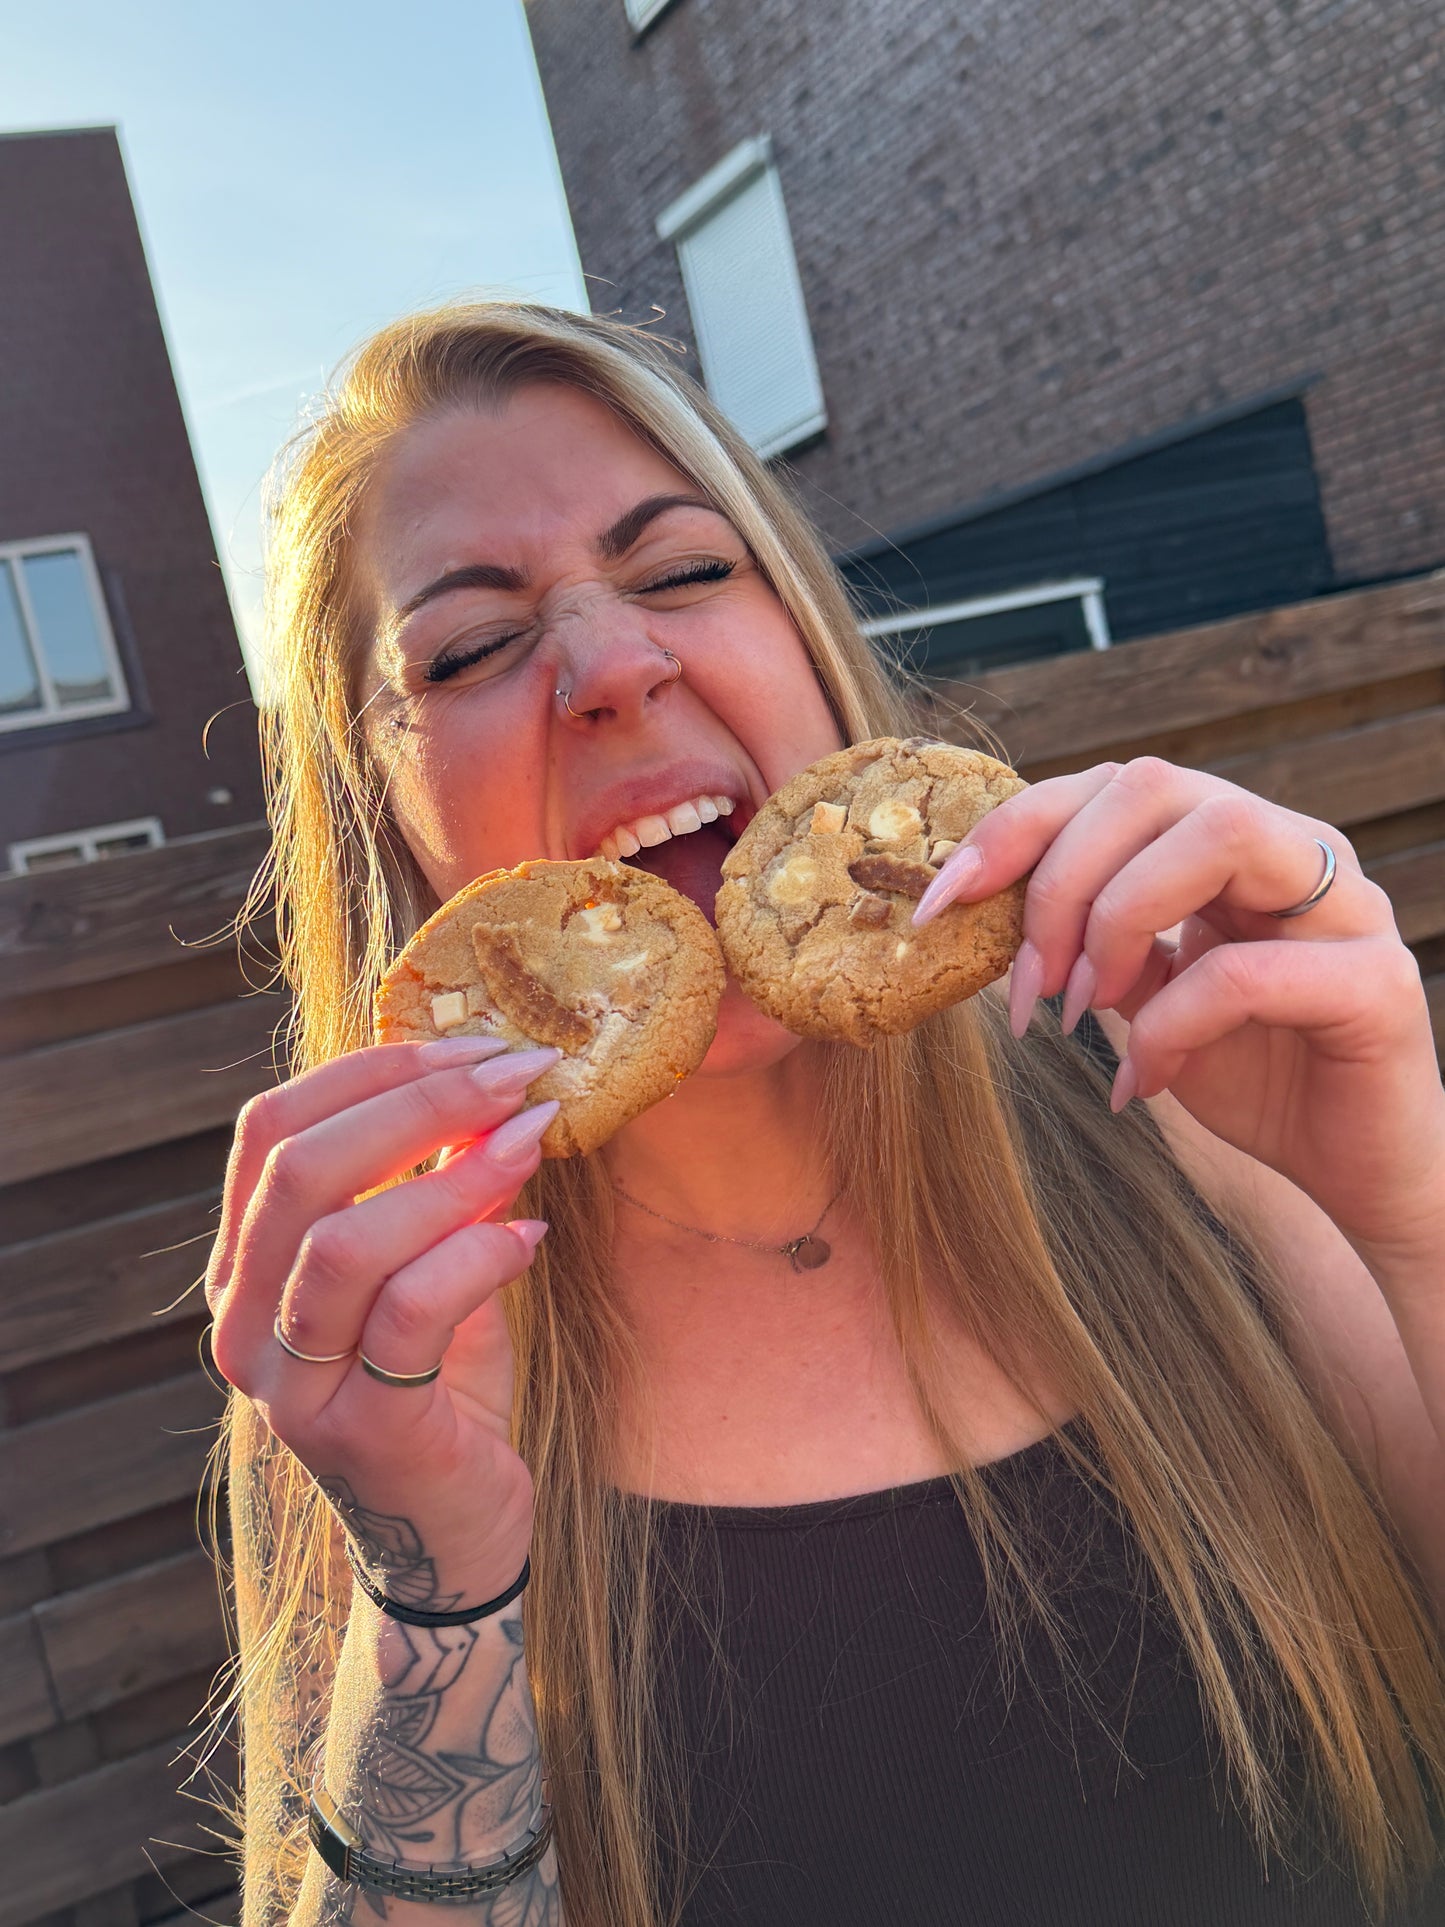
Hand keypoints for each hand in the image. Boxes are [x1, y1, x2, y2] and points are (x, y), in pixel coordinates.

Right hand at [206, 1036, 560, 1606]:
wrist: (452, 1537)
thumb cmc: (441, 1388)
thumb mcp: (427, 1266)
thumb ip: (432, 1184)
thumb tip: (480, 1082)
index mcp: (246, 1265)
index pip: (269, 1129)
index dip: (370, 1071)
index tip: (472, 1042)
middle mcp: (243, 1323)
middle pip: (299, 1169)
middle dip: (420, 1102)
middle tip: (517, 1075)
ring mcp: (293, 1384)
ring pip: (345, 1241)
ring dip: (455, 1173)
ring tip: (534, 1141)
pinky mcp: (361, 1430)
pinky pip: (412, 1312)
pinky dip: (480, 1255)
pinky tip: (532, 1236)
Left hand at [914, 757, 1444, 1260]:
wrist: (1357, 1174)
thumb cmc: (1251, 1075)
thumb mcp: (1144, 998)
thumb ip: (1091, 943)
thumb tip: (980, 913)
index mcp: (1233, 841)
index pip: (1114, 785)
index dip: (1017, 828)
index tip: (941, 903)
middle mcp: (1295, 848)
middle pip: (1155, 785)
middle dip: (1061, 880)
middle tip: (1027, 986)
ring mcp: (1347, 906)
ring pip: (1219, 833)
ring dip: (1119, 919)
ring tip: (1081, 1009)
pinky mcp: (1379, 983)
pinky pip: (1248, 970)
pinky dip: (1169, 1024)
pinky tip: (1143, 1082)